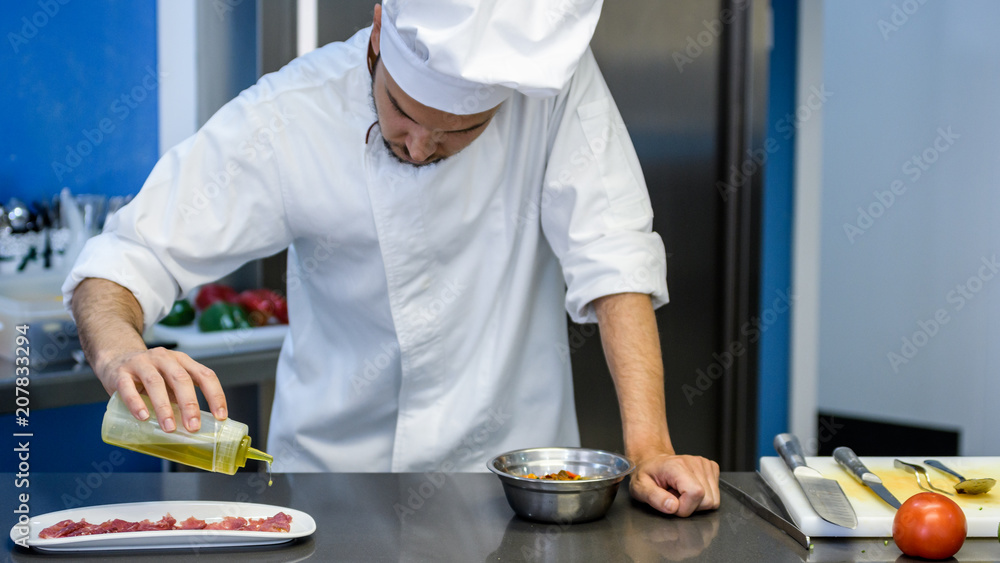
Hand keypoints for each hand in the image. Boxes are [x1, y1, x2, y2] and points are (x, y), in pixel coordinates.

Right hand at [97, 347, 227, 432]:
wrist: (116, 359)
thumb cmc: (149, 376)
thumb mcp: (169, 381)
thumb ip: (180, 398)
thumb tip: (194, 427)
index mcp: (182, 361)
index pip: (205, 375)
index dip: (215, 395)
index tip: (220, 417)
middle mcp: (165, 358)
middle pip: (181, 379)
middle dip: (190, 404)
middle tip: (193, 427)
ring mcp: (142, 363)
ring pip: (156, 383)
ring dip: (164, 407)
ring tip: (169, 427)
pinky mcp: (121, 372)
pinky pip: (128, 387)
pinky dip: (136, 403)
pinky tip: (143, 417)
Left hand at [629, 453, 719, 516]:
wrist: (653, 462)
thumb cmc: (647, 474)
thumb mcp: (640, 488)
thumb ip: (654, 498)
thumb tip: (672, 507)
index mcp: (676, 466)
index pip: (696, 493)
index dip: (684, 508)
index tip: (671, 504)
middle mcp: (694, 462)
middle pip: (707, 500)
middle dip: (691, 507)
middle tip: (674, 497)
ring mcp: (704, 464)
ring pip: (713, 500)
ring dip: (696, 503)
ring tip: (680, 493)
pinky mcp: (711, 468)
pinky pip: (716, 494)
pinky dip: (703, 497)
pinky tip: (688, 489)